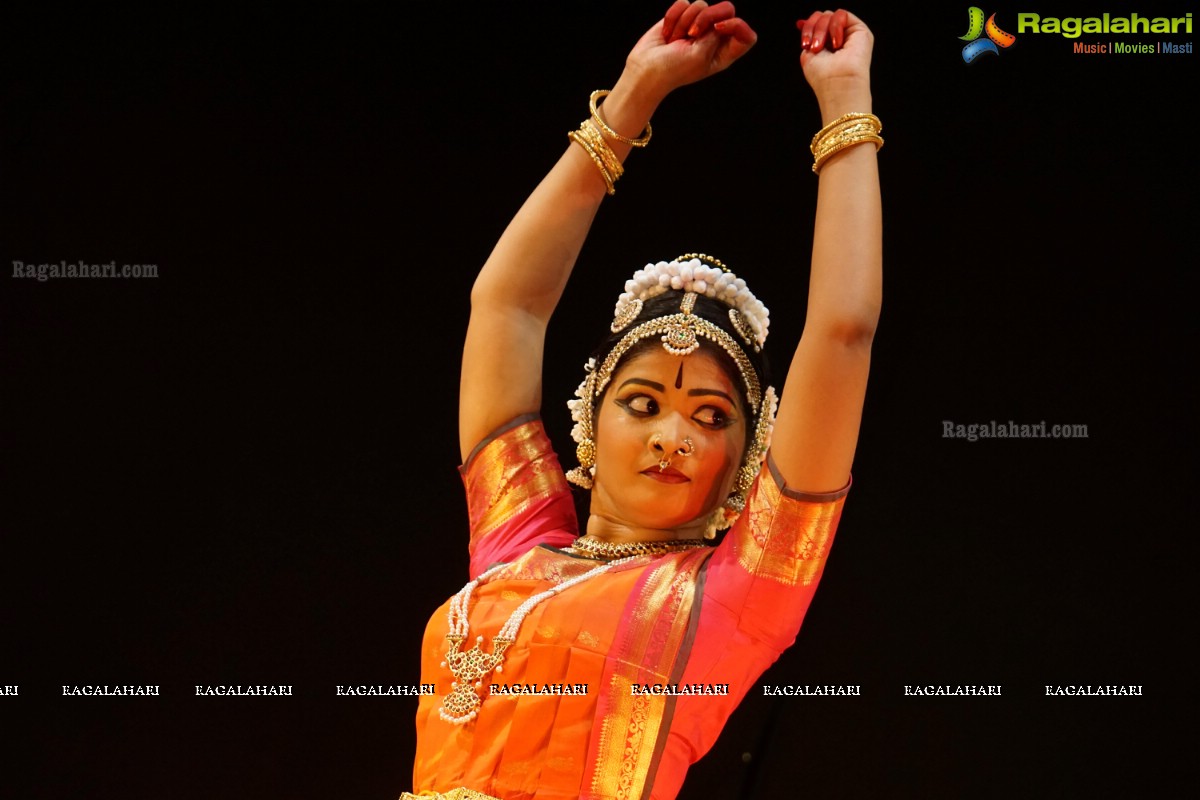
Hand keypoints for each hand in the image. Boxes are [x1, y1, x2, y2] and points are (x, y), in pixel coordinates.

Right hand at [624, 1, 756, 99]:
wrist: (646, 68)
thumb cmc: (674, 69)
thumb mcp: (700, 56)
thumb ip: (714, 34)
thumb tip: (715, 17)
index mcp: (725, 53)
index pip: (746, 35)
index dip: (737, 26)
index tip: (718, 27)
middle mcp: (715, 37)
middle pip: (727, 10)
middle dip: (708, 16)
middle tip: (692, 32)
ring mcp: (698, 25)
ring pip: (701, 5)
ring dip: (684, 21)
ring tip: (675, 40)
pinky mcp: (681, 17)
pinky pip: (683, 3)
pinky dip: (672, 17)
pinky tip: (667, 34)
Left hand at [796, 10, 873, 120]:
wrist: (838, 83)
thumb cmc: (822, 76)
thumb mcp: (808, 53)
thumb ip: (808, 36)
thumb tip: (800, 22)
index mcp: (827, 46)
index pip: (817, 25)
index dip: (808, 27)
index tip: (804, 43)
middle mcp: (839, 39)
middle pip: (822, 17)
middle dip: (812, 29)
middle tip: (813, 47)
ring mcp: (850, 35)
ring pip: (830, 15)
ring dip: (821, 29)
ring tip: (821, 47)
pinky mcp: (860, 31)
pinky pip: (842, 14)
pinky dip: (835, 26)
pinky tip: (836, 43)